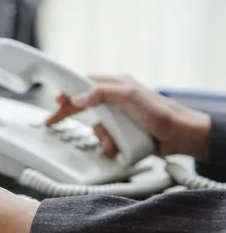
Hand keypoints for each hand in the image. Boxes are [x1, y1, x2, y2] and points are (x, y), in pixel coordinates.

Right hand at [46, 75, 210, 160]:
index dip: (68, 92)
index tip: (55, 100)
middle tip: (53, 121)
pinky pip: (105, 139)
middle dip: (70, 114)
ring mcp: (118, 117)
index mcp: (115, 84)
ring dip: (101, 137)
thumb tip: (79, 97)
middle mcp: (114, 99)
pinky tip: (116, 148)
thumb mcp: (130, 96)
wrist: (179, 136)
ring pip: (95, 126)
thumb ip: (102, 93)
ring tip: (111, 143)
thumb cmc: (161, 113)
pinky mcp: (121, 132)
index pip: (84, 84)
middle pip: (84, 105)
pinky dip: (108, 145)